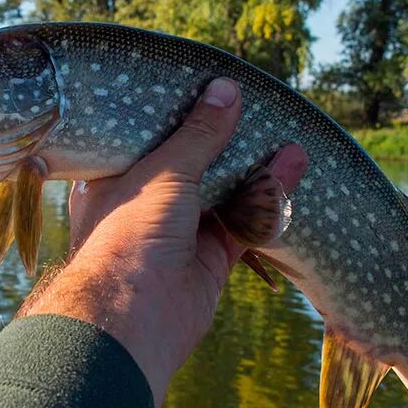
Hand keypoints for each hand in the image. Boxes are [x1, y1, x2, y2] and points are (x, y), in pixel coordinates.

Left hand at [19, 78, 308, 407]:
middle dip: (223, 143)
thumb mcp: (164, 170)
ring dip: (254, 168)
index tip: (203, 92)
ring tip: (284, 134)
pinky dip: (268, 197)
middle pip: (191, 168)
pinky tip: (292, 165)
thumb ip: (199, 134)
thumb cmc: (129, 233)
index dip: (176, 119)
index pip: (147, 142)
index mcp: (114, 181)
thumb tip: (226, 91)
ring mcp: (179, 234)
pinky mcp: (210, 260)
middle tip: (252, 110)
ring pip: (223, 195)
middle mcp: (145, 206)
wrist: (135, 316)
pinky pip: (244, 222)